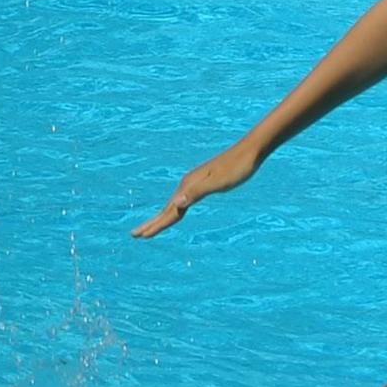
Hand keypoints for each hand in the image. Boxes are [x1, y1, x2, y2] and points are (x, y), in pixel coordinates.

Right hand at [133, 141, 260, 237]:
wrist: (251, 150)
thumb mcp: (218, 182)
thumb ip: (197, 192)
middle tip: (135, 235)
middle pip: (167, 208)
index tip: (139, 236)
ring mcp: (195, 182)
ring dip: (162, 216)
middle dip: (152, 223)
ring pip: (175, 204)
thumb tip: (175, 203)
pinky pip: (185, 199)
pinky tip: (178, 209)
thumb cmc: (238, 167)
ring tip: (151, 227)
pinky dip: (177, 208)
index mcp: (189, 186)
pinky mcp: (204, 181)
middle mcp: (188, 183)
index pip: (169, 211)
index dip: (156, 225)